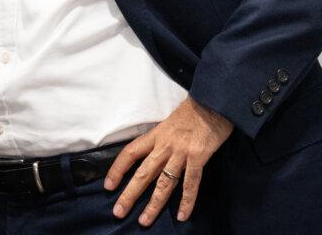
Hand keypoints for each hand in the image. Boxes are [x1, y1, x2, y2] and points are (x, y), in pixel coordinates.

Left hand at [105, 96, 232, 225]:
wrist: (214, 100)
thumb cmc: (193, 111)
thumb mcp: (170, 122)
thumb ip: (162, 140)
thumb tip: (154, 156)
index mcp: (156, 135)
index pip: (130, 153)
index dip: (117, 170)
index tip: (108, 185)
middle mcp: (164, 145)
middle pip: (143, 173)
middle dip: (129, 194)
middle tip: (119, 211)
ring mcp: (181, 152)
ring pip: (164, 183)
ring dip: (153, 204)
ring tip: (144, 221)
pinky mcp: (198, 157)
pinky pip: (191, 183)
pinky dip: (186, 200)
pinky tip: (181, 215)